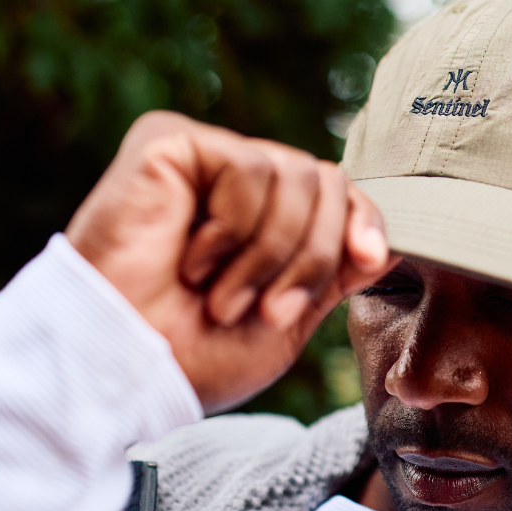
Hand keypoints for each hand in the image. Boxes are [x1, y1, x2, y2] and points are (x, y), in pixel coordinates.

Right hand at [66, 111, 393, 410]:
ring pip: (296, 175)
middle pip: (326, 183)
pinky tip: (191, 259)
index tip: (369, 259)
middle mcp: (237, 182)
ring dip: (270, 254)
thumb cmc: (196, 355)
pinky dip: (234, 229)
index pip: (338, 194)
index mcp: (264, 220)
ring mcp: (205, 159)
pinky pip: (250, 168)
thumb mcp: (288, 320)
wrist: (126, 369)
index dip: (363, 221)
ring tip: (223, 296)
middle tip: (269, 309)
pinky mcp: (171, 141)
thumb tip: (385, 242)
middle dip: (313, 257)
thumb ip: (333, 274)